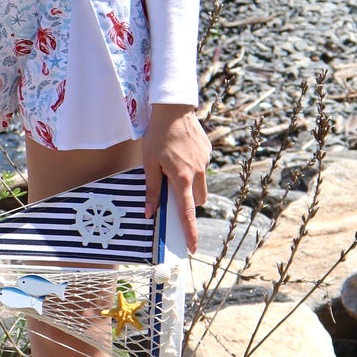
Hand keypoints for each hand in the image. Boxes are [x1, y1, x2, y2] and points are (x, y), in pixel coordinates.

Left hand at [142, 103, 210, 253]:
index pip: (187, 212)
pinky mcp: (207, 150)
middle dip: (189, 203)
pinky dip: (192, 167)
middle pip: (199, 200)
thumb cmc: (158, 135)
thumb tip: (149, 212)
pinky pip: (201, 167)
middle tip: (173, 193)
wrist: (174, 109)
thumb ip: (151, 189)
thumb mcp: (149, 163)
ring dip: (191, 186)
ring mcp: (204, 161)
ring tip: (174, 168)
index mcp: (182, 178)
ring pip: (201, 185)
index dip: (190, 232)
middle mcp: (197, 172)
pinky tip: (180, 152)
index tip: (193, 248)